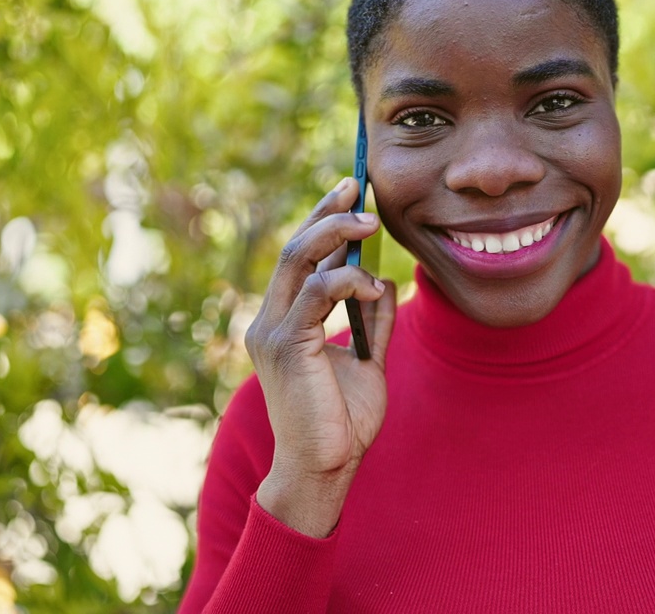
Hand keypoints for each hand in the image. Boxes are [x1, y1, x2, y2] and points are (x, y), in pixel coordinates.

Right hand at [244, 177, 396, 536]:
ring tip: (370, 222)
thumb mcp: (367, 362)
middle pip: (294, 249)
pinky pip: (316, 293)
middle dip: (326, 213)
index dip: (322, 220)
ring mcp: (273, 331)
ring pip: (298, 260)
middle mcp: (269, 321)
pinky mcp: (286, 345)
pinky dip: (347, 280)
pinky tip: (373, 286)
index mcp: (284, 322)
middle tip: (356, 187)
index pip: (300, 259)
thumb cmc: (343, 421)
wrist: (327, 467)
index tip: (350, 192)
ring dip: (336, 234)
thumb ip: (373, 322)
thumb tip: (385, 282)